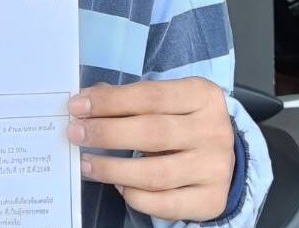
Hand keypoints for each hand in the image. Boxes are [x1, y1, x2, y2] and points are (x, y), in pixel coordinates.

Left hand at [68, 77, 236, 220]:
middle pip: (152, 133)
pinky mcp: (211, 200)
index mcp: (202, 96)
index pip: (150, 96)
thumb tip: (88, 100)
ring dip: (112, 169)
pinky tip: (118, 185)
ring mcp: (215, 168)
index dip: (110, 101)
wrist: (224, 161)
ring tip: (86, 164)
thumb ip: (131, 99)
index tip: (77, 106)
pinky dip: (135, 196)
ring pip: (155, 173)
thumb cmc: (185, 125)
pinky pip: (164, 203)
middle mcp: (214, 131)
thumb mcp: (168, 102)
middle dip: (106, 133)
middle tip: (75, 133)